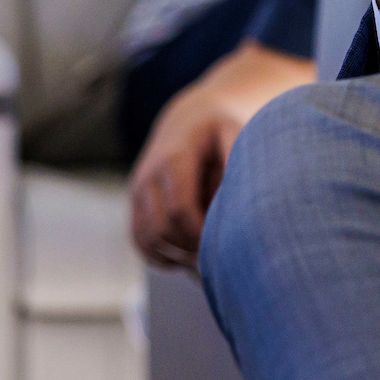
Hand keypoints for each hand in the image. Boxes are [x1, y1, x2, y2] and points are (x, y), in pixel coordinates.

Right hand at [129, 42, 317, 269]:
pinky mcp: (135, 205)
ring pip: (147, 240)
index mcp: (174, 159)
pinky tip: (186, 257)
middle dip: (189, 250)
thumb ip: (237, 165)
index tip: (225, 246)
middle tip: (219, 259)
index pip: (180, 210)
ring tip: (206, 259)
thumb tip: (245, 203)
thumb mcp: (234, 135)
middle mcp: (148, 176)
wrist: (189, 120)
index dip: (201, 235)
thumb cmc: (220, 132)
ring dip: (175, 257)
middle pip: (161, 230)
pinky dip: (160, 256)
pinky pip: (139, 240)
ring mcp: (137, 191)